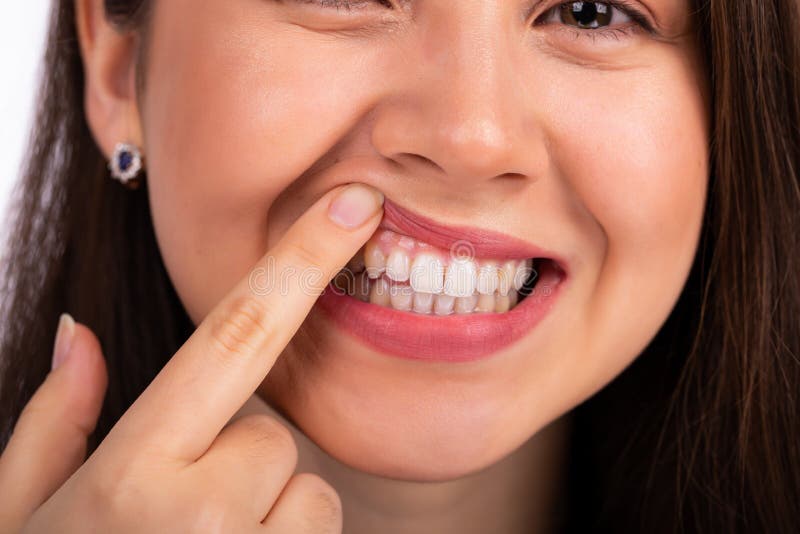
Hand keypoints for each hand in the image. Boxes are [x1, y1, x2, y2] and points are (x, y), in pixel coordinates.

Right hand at [0, 183, 383, 532]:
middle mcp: (200, 514)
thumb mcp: (17, 517)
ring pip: (307, 494)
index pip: (236, 335)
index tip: (354, 206)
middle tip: (177, 521)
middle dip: (240, 464)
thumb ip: (52, 425)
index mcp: (131, 472)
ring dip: (267, 517)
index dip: (300, 261)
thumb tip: (77, 337)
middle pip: (277, 437)